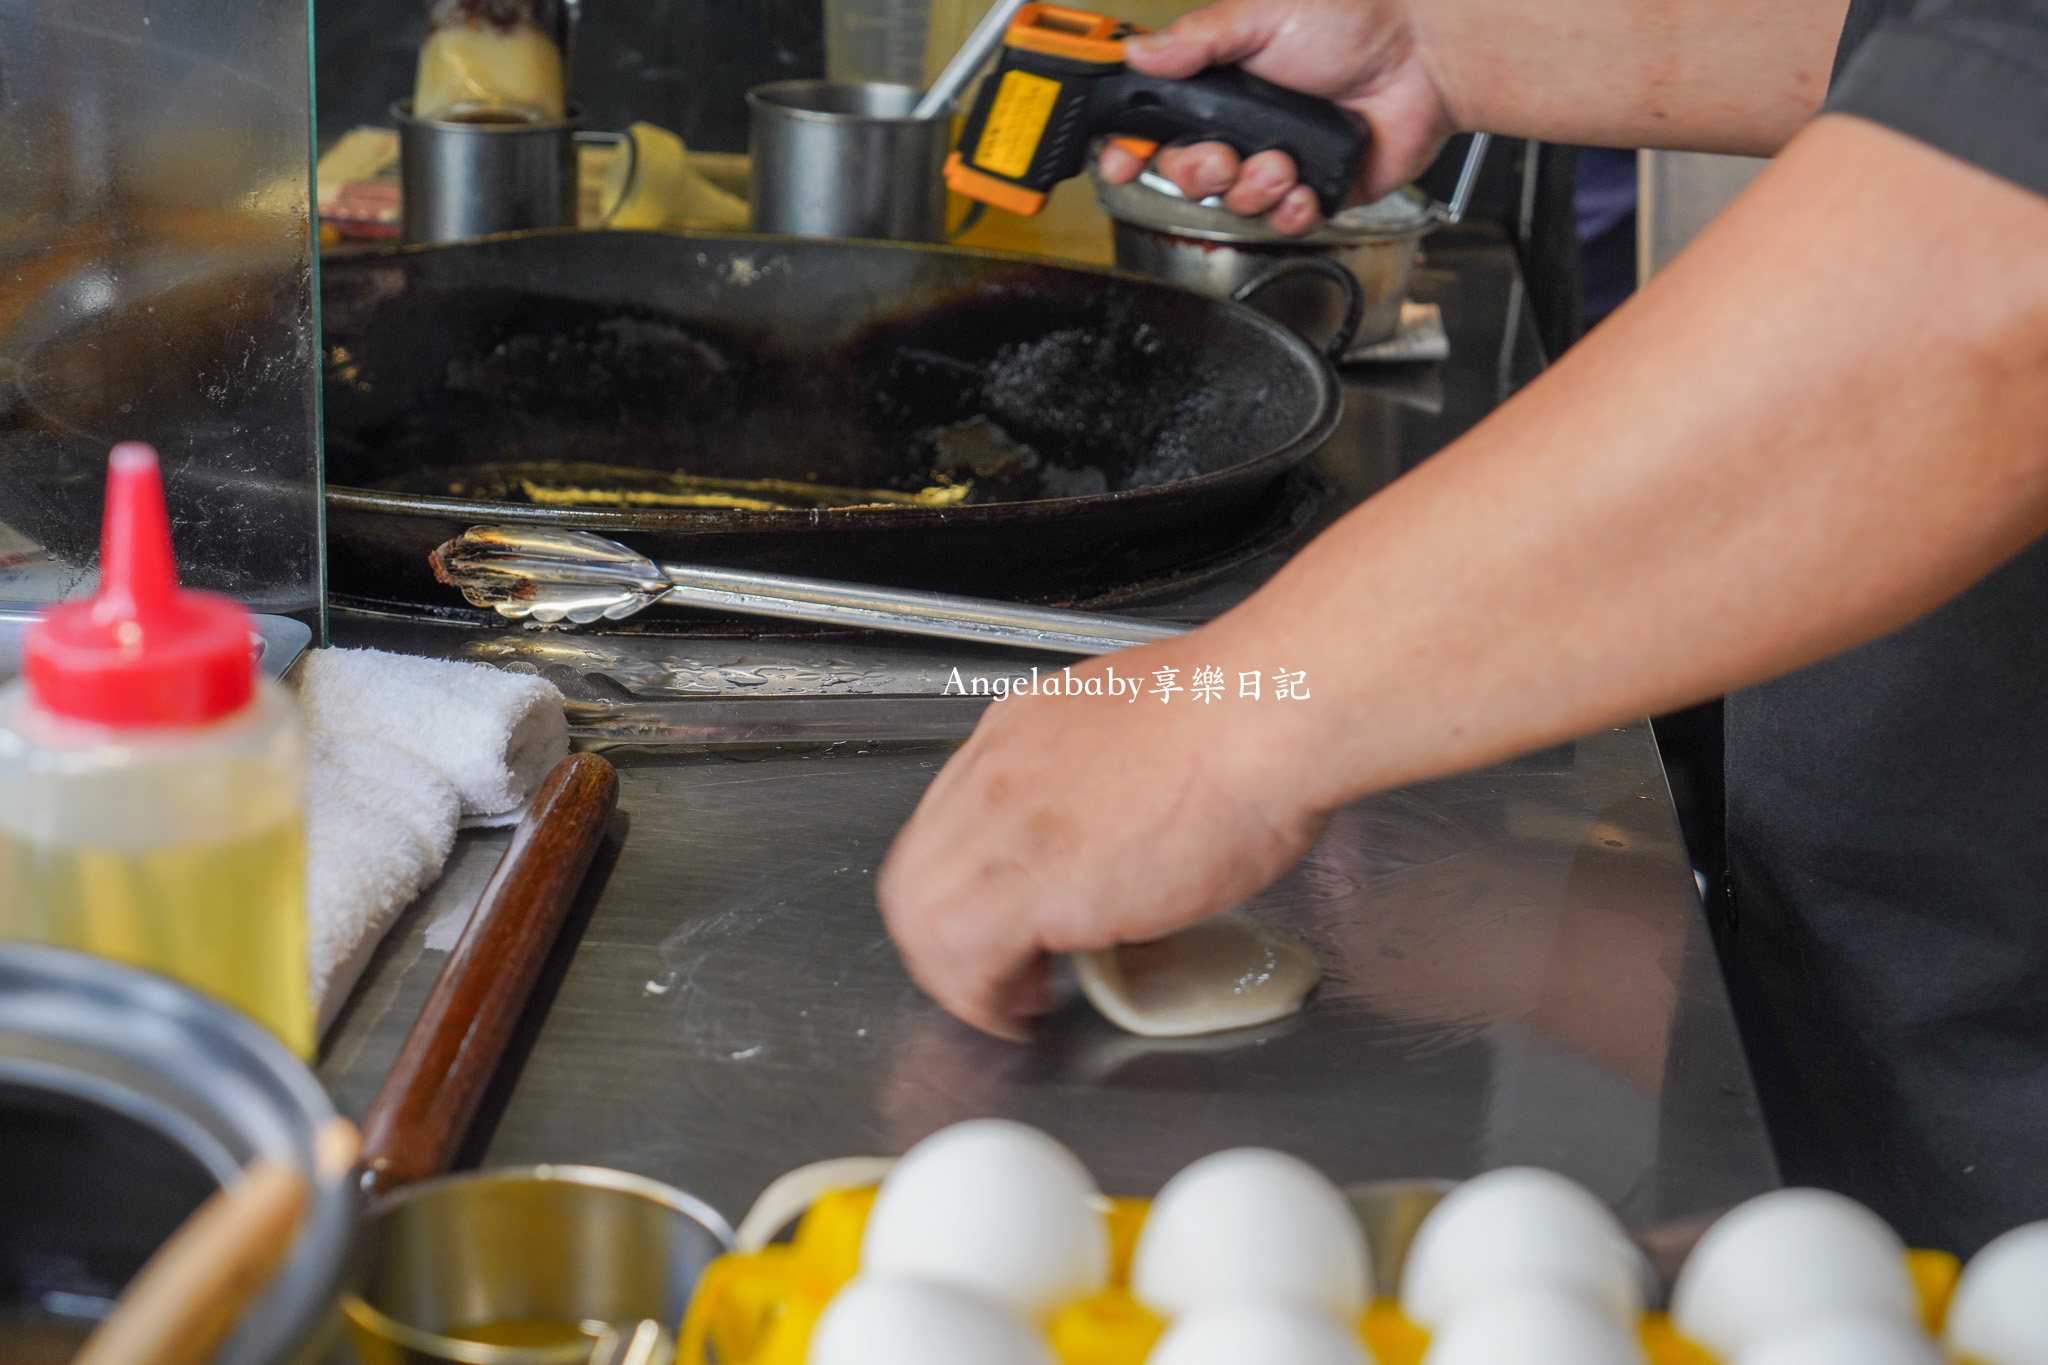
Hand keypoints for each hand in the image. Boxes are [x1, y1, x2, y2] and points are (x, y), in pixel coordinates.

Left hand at [875, 643, 1330, 1037]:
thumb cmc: (1245, 715)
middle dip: (943, 939)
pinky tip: (1022, 1011)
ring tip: (1010, 1001)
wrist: (1265, 712)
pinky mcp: (1029, 884)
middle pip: (915, 874)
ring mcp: (1004, 824)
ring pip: (921, 918)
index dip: (965, 885)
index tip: (1000, 918)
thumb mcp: (1146, 731)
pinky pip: (962, 959)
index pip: (948, 824)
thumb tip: (1127, 819)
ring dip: (958, 975)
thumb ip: (1112, 780)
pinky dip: (981, 999)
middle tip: (992, 975)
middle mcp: (996, 773)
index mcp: (1023, 732)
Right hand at [1097, 0, 1458, 235]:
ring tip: (1283, 162)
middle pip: (1184, 174)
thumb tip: (1138, 52)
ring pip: (1232, 204)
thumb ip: (1196, 40)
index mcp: (1221, 83)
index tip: (1123, 157)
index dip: (1131, 146)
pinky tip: (1305, 184)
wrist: (1424, 58)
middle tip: (1224, 157)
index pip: (1157, 122)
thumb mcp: (1261, 16)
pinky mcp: (1312, 192)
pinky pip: (1281, 223)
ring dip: (1252, 189)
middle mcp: (1244, 126)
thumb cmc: (1355, 21)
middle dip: (1198, 173)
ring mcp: (1276, 162)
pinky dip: (1290, 210)